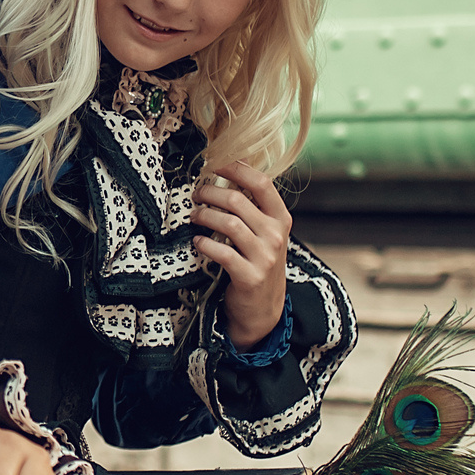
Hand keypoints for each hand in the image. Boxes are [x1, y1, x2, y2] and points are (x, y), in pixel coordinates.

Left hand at [191, 163, 292, 347]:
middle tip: (197, 195)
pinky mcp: (250, 276)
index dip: (236, 169)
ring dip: (204, 216)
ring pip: (228, 223)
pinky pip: (222, 252)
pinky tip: (198, 242)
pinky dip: (205, 244)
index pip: (261, 183)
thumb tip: (224, 176)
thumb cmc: (258, 263)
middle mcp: (275, 235)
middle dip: (210, 193)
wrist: (263, 309)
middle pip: (237, 201)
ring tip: (194, 216)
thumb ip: (252, 209)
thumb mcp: (265, 234)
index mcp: (280, 218)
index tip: (215, 164)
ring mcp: (264, 256)